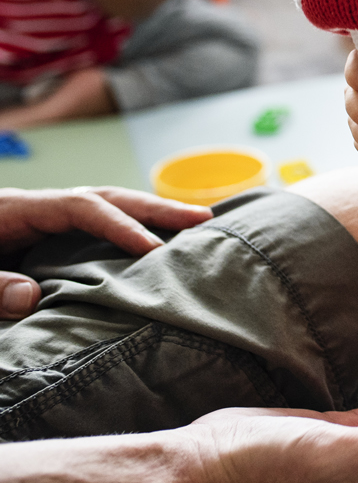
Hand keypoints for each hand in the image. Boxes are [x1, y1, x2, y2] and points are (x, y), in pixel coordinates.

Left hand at [0, 187, 211, 319]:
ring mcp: (38, 222)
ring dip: (149, 215)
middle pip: (104, 197)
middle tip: (204, 219)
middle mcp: (32, 209)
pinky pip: (92, 229)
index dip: (119, 225)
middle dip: (154, 207)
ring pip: (103, 208)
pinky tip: (155, 245)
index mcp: (13, 210)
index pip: (80, 208)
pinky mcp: (38, 240)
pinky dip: (128, 231)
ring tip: (197, 225)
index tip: (151, 249)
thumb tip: (31, 296)